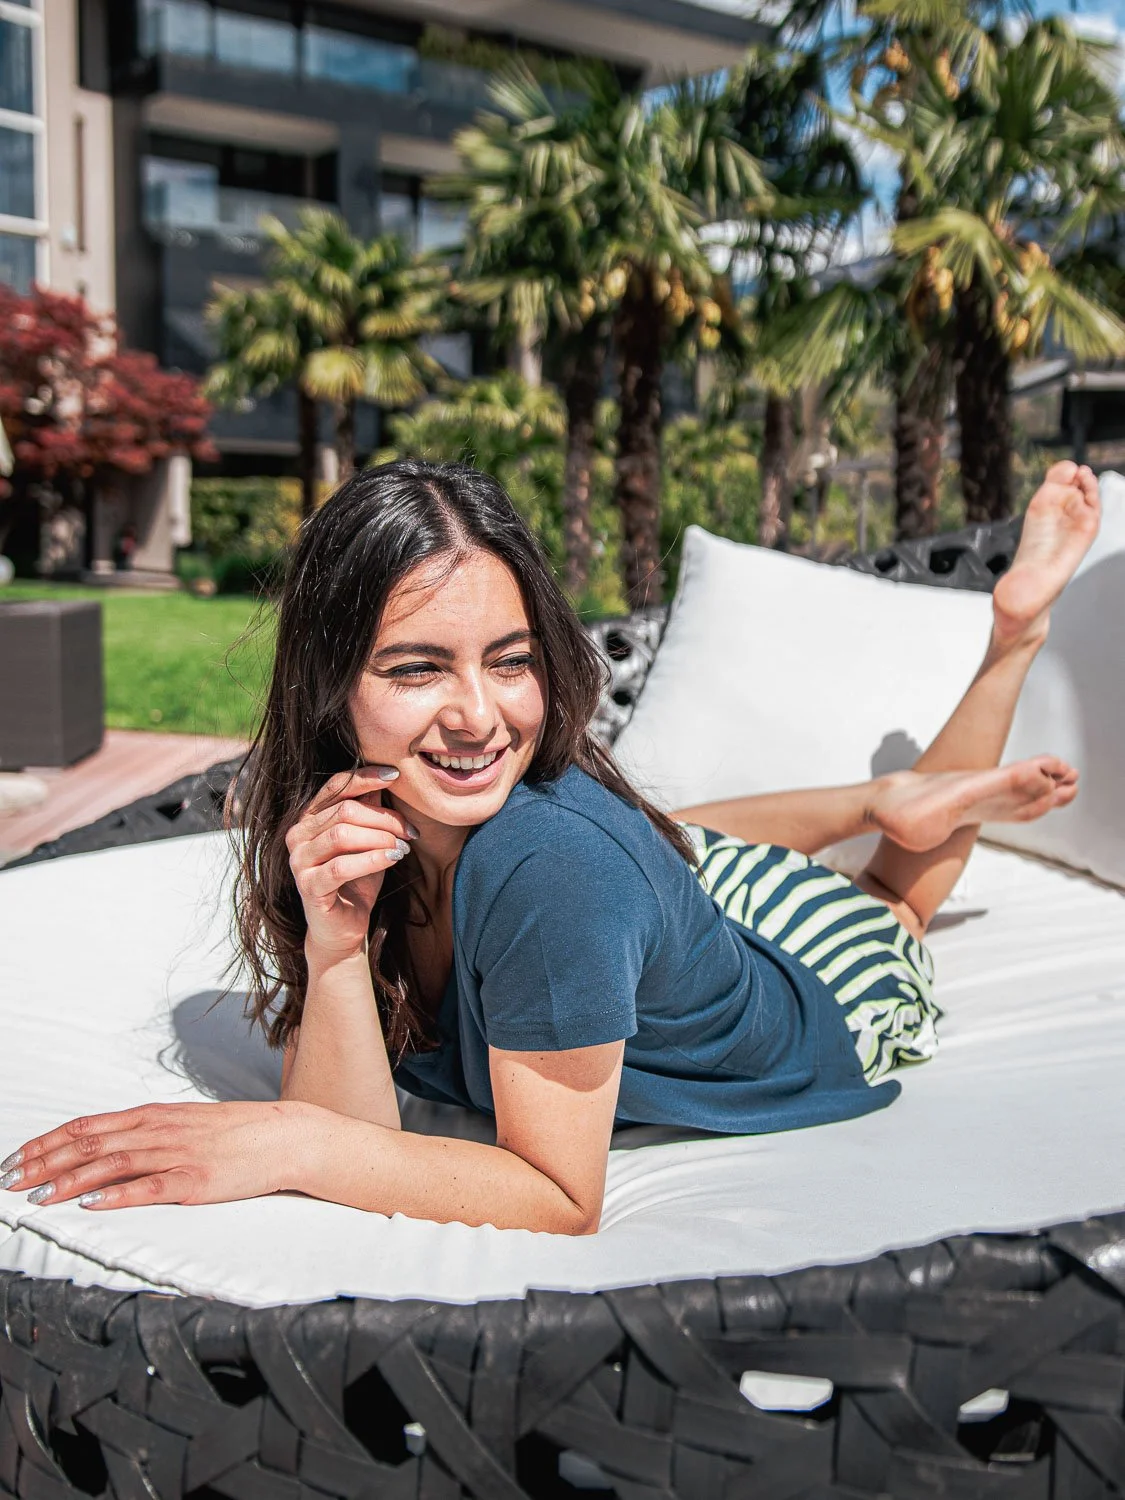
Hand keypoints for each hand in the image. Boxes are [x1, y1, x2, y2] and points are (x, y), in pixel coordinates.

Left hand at [0, 1100, 317, 1210]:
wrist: (283, 1136)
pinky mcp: (195, 1179)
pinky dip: (116, 1195)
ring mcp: (177, 1154)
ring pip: (111, 1164)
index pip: (87, 1127)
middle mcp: (158, 1130)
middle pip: (89, 1144)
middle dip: (43, 1163)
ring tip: (36, 1195)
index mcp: (153, 1116)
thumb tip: (106, 1146)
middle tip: (9, 1180)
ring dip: (68, 1180)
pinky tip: (91, 1203)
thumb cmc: (235, 1132)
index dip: (47, 1143)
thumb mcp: (184, 1123)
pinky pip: (149, 1187)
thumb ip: (146, 1133)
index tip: (16, 1158)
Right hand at [286, 765, 416, 962]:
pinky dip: (372, 859)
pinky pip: (342, 866)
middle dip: (385, 819)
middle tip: (411, 832)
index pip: (336, 786)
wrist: (342, 928)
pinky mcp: (308, 886)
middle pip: (346, 811)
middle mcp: (297, 835)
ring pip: (343, 834)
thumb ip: (370, 810)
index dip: (365, 777)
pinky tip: (393, 859)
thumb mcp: (367, 840)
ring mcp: (299, 861)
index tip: (396, 774)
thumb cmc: (356, 880)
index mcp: (309, 818)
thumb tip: (389, 777)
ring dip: (381, 838)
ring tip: (403, 848)